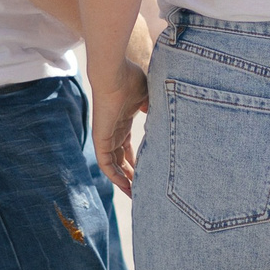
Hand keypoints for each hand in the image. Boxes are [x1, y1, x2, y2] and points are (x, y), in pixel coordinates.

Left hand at [91, 53, 148, 194]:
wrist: (115, 75)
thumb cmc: (131, 81)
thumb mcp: (148, 97)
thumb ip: (155, 109)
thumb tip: (168, 117)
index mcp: (123, 123)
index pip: (128, 148)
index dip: (137, 161)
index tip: (148, 173)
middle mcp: (114, 132)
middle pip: (121, 160)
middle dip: (131, 175)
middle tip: (143, 189)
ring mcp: (106, 136)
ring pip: (113, 166)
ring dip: (123, 180)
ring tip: (136, 194)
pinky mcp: (101, 140)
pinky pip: (106, 164)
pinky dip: (115, 176)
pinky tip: (126, 186)